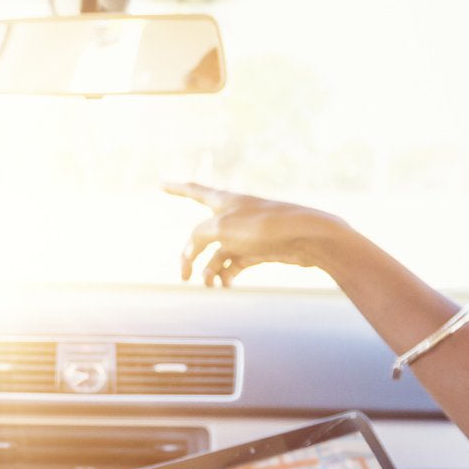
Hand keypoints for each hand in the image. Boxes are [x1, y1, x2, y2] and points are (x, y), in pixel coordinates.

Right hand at [165, 182, 350, 286]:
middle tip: (183, 276)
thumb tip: (193, 250)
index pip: (193, 190)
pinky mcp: (260, 249)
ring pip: (218, 253)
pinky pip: (235, 262)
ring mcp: (246, 233)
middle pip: (202, 235)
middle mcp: (233, 215)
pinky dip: (228, 273)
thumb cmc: (267, 225)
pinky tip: (226, 284)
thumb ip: (199, 236)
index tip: (161, 183)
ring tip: (210, 285)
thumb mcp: (222, 228)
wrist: (308, 237)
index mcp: (224, 201)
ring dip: (210, 270)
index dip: (176, 188)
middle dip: (191, 255)